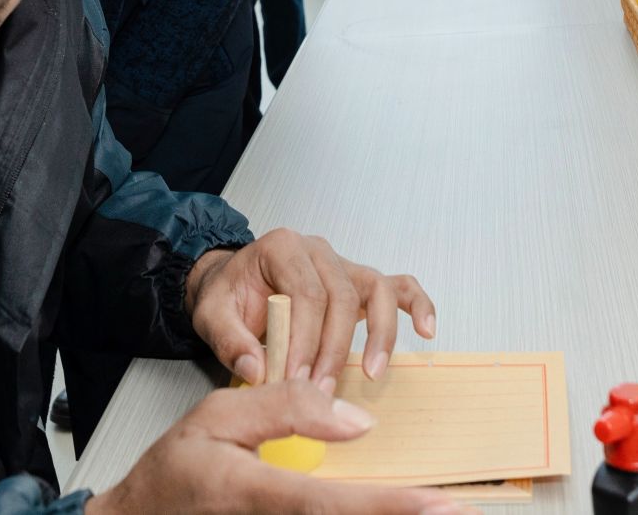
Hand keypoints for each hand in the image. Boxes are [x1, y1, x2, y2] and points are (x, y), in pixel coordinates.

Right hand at [86, 380, 466, 514]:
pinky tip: (398, 511)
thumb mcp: (217, 416)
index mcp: (253, 494)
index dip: (390, 507)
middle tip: (462, 512)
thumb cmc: (174, 470)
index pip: (332, 505)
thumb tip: (357, 419)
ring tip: (440, 510)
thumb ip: (285, 408)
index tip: (438, 504)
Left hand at [187, 229, 435, 388]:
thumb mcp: (211, 314)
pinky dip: (416, 305)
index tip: (296, 378)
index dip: (304, 338)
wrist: (233, 284)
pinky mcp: (359, 283)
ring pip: (376, 290)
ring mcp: (343, 264)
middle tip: (321, 389)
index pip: (305, 292)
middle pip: (340, 296)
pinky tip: (426, 330)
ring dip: (379, 333)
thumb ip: (229, 341)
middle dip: (333, 348)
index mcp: (282, 247)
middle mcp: (318, 250)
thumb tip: (257, 372)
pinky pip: (399, 287)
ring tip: (373, 371)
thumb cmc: (228, 295)